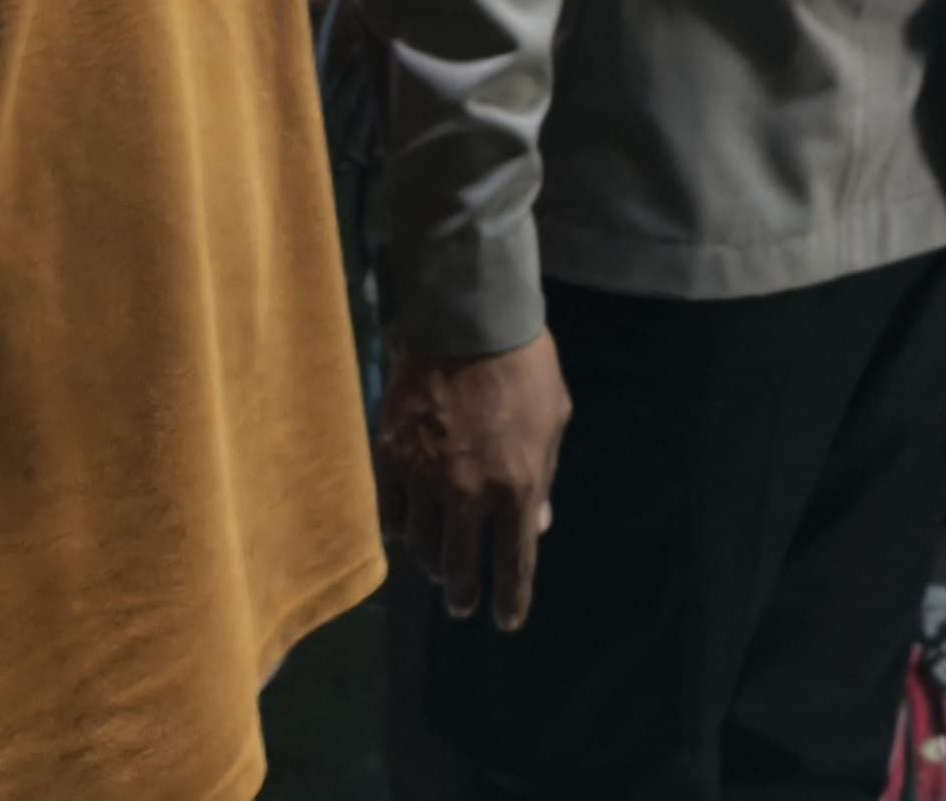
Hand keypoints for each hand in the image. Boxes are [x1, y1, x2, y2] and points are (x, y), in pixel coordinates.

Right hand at [380, 333, 571, 630]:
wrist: (469, 324)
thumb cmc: (525, 367)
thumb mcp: (553, 421)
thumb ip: (542, 478)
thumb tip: (537, 525)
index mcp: (518, 485)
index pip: (514, 561)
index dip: (511, 597)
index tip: (506, 621)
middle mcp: (470, 493)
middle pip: (460, 565)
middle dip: (463, 593)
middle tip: (463, 606)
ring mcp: (426, 479)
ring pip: (423, 545)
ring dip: (432, 566)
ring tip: (437, 573)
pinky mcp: (392, 460)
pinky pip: (393, 513)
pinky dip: (403, 530)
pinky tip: (409, 534)